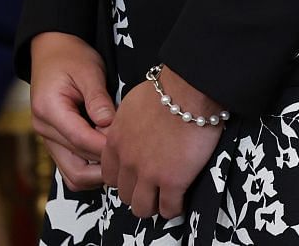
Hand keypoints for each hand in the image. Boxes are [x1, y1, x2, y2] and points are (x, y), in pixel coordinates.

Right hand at [30, 32, 116, 191]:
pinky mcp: (55, 143)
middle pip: (76, 168)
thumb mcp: (89, 70)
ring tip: (122, 157)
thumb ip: (98, 99)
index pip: (80, 140)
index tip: (131, 146)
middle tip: (130, 155)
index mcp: (48, 110)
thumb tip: (110, 125)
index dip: (107, 147)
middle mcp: (43, 130)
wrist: (52, 50)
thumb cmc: (72, 56)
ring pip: (73, 175)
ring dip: (98, 173)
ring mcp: (47, 140)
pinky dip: (92, 167)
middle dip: (105, 167)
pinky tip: (110, 154)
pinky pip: (72, 167)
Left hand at [101, 65, 224, 220]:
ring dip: (154, 204)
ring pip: (142, 208)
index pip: (109, 175)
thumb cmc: (167, 89)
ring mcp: (148, 174)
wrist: (189, 90)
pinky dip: (174, 207)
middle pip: (124, 194)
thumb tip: (134, 129)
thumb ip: (127, 124)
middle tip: (154, 186)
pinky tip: (182, 197)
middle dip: (138, 192)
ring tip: (167, 196)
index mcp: (115, 142)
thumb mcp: (132, 104)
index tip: (137, 175)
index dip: (124, 177)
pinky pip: (169, 209)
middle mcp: (127, 161)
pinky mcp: (172, 182)